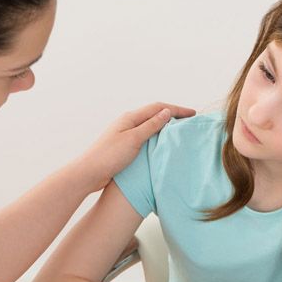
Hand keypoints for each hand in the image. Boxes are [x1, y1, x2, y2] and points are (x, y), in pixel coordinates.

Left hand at [74, 102, 196, 191]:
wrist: (88, 173)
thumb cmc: (109, 156)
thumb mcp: (133, 139)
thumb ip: (150, 126)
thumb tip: (166, 112)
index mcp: (130, 118)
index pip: (158, 108)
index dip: (177, 109)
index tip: (193, 114)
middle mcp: (128, 123)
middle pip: (155, 114)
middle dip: (173, 115)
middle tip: (189, 121)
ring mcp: (125, 134)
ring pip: (150, 126)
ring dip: (165, 126)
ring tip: (179, 131)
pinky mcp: (124, 146)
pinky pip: (145, 137)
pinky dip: (157, 137)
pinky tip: (162, 145)